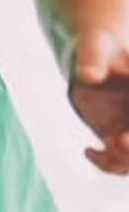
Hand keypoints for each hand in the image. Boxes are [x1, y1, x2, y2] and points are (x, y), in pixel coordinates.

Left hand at [68, 28, 128, 174]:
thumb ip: (92, 60)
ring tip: (99, 147)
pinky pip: (123, 163)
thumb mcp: (94, 47)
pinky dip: (110, 164)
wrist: (93, 57)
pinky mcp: (123, 138)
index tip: (121, 138)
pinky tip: (89, 150)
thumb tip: (88, 77)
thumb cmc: (97, 48)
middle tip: (115, 142)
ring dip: (122, 161)